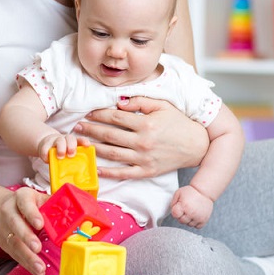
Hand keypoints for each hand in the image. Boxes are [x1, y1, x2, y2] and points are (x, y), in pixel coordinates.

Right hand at [0, 186, 47, 274]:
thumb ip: (53, 204)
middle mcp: (9, 211)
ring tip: (40, 268)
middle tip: (37, 248)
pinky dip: (26, 264)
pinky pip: (15, 254)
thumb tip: (76, 212)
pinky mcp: (4, 243)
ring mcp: (5, 228)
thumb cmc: (27, 204)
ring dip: (27, 256)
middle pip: (15, 224)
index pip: (25, 204)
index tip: (40, 224)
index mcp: (21, 197)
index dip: (32, 214)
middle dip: (27, 237)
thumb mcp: (38, 198)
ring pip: (14, 243)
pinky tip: (37, 271)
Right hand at [38, 133, 90, 161]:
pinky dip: (46, 154)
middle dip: (72, 145)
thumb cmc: (62, 153)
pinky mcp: (45, 146)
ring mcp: (55, 141)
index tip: (87, 145)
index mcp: (73, 143)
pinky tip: (47, 160)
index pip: (80, 140)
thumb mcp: (69, 155)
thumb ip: (75, 162)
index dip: (84, 141)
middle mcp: (65, 140)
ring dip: (61, 148)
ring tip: (61, 156)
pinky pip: (45, 149)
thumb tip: (84, 177)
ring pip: (59, 141)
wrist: (46, 145)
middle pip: (70, 138)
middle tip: (71, 154)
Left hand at [73, 96, 208, 180]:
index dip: (99, 114)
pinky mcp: (146, 171)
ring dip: (95, 148)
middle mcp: (143, 142)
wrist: (196, 145)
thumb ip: (140, 101)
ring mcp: (144, 158)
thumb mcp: (162, 105)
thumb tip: (118, 102)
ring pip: (113, 153)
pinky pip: (124, 173)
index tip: (88, 113)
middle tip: (77, 127)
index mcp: (146, 124)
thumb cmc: (178, 122)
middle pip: (110, 135)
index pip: (115, 118)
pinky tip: (96, 168)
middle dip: (91, 130)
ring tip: (81, 143)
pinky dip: (109, 172)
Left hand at [170, 185, 213, 228]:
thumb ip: (173, 202)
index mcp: (184, 206)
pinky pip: (197, 227)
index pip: (175, 215)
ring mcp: (198, 217)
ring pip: (189, 225)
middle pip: (181, 221)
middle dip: (181, 216)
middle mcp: (191, 213)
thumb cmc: (191, 192)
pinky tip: (195, 216)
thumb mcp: (178, 193)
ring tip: (191, 211)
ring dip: (188, 220)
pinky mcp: (204, 220)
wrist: (204, 192)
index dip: (175, 212)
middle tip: (185, 210)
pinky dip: (195, 223)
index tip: (178, 209)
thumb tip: (172, 210)